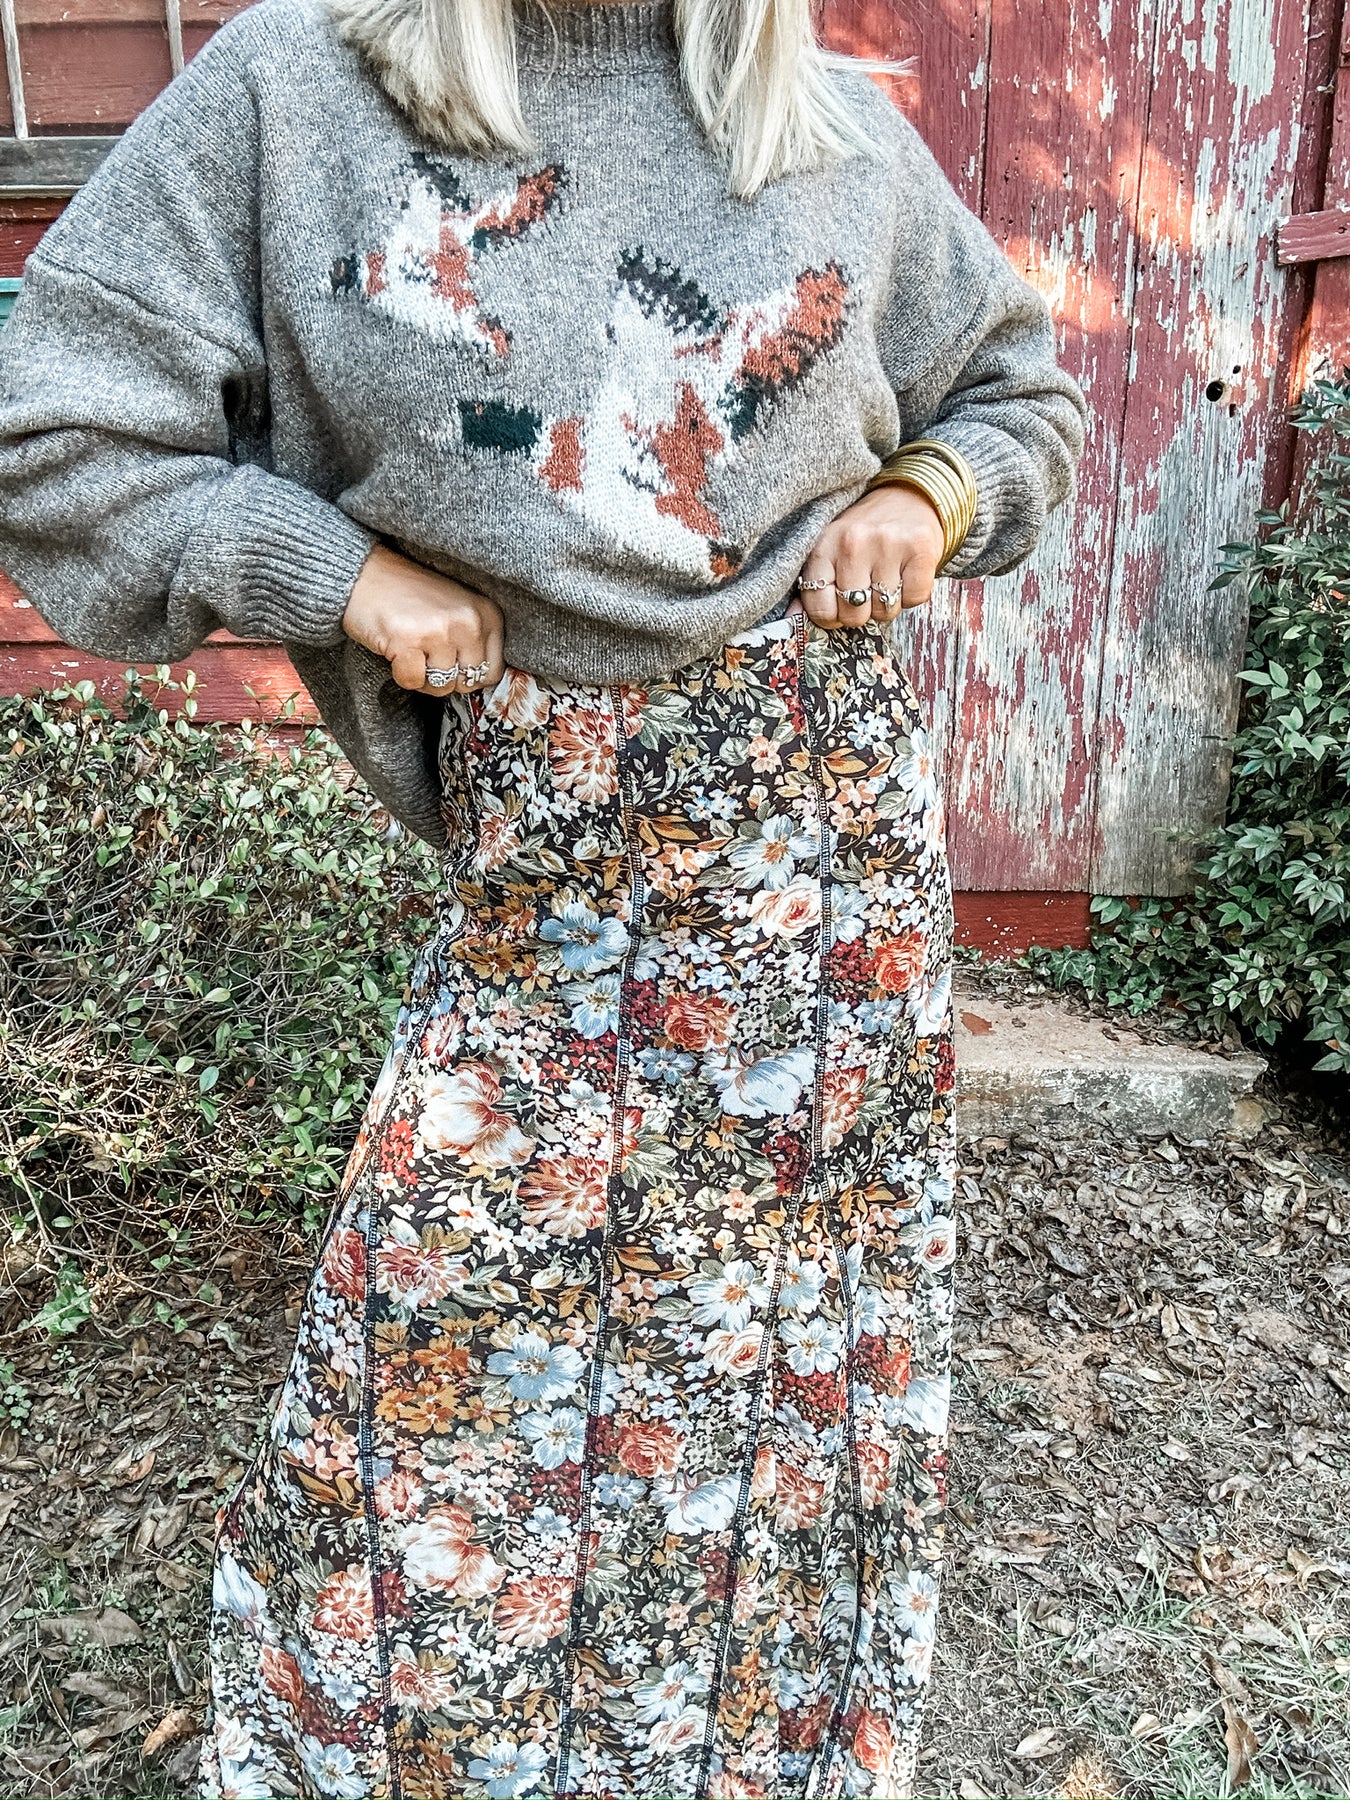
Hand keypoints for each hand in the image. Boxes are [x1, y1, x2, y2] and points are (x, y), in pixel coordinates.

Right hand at [342, 545, 505, 693]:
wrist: (366, 573)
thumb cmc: (411, 595)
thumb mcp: (457, 610)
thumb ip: (475, 641)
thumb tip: (481, 681)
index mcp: (487, 614)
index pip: (493, 672)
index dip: (469, 675)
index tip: (450, 660)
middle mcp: (469, 622)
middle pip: (467, 683)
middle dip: (445, 678)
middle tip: (426, 654)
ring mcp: (440, 631)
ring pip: (440, 686)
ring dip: (422, 676)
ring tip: (411, 648)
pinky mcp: (409, 641)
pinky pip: (412, 682)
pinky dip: (400, 673)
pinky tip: (397, 649)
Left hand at [791, 484, 944, 629]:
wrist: (908, 496)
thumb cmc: (866, 530)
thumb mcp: (831, 550)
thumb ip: (811, 585)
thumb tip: (792, 621)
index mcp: (825, 545)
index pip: (820, 608)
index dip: (831, 617)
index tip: (839, 607)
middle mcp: (854, 543)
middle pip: (853, 614)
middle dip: (861, 611)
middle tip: (867, 589)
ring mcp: (888, 545)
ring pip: (884, 610)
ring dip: (887, 603)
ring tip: (887, 578)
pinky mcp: (920, 549)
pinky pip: (914, 599)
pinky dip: (912, 595)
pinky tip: (906, 575)